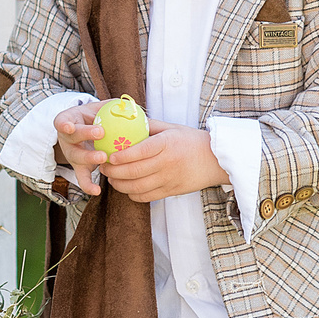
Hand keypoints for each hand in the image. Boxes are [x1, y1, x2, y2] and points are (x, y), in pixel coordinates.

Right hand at [51, 104, 108, 193]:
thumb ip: (113, 105)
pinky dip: (87, 185)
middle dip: (85, 135)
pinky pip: (81, 178)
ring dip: (89, 157)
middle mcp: (67, 138)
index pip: (62, 121)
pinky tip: (97, 190)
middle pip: (72, 138)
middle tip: (100, 133)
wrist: (85, 131)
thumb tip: (131, 104)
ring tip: (103, 158)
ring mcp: (72, 154)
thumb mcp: (100, 107)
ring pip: (77, 157)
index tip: (70, 126)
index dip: (64, 124)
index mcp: (68, 121)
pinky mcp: (78, 168)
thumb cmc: (94, 116)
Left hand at [99, 117, 227, 202]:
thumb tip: (127, 120)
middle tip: (103, 168)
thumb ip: (149, 125)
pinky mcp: (171, 191)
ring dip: (119, 185)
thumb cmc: (192, 141)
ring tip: (111, 178)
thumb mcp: (172, 127)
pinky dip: (132, 194)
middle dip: (113, 172)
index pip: (139, 152)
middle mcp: (167, 163)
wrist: (215, 160)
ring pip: (137, 187)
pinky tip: (126, 187)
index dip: (121, 156)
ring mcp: (168, 179)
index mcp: (166, 144)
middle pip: (134, 172)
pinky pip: (146, 197)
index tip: (109, 156)